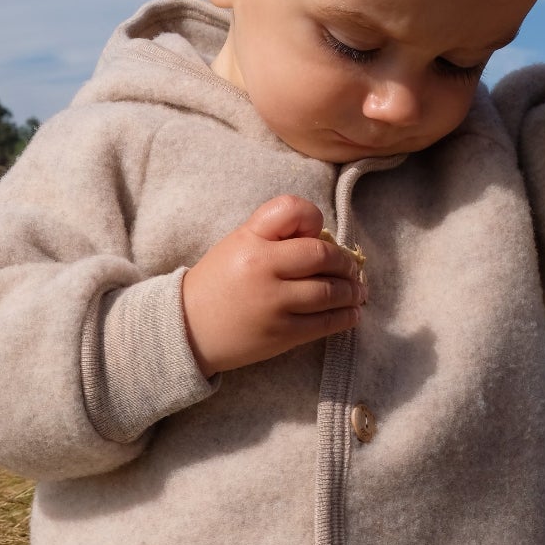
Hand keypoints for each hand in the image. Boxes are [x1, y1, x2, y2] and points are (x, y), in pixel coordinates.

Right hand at [181, 195, 365, 377]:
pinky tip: (352, 313)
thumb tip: (322, 237)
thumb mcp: (236, 245)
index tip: (320, 232)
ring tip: (357, 292)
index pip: (293, 210)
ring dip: (352, 291)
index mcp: (249, 240)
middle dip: (345, 262)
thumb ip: (273, 234)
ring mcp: (274, 304)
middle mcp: (263, 269)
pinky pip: (325, 323)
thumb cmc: (217, 283)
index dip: (313, 218)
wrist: (187, 329)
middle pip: (322, 255)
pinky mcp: (281, 334)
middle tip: (352, 268)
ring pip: (330, 292)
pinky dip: (345, 317)